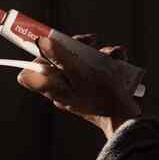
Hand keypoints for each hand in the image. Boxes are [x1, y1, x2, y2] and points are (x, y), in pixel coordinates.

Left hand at [16, 33, 141, 136]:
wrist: (125, 118)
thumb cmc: (102, 96)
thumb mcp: (79, 72)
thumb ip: (59, 57)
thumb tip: (41, 43)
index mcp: (53, 87)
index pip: (33, 70)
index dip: (42, 54)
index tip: (56, 45)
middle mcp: (64, 89)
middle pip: (60, 61)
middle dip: (79, 48)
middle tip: (91, 41)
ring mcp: (80, 89)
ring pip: (83, 63)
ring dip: (101, 54)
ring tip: (114, 55)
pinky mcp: (96, 89)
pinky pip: (99, 71)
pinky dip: (110, 63)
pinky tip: (119, 60)